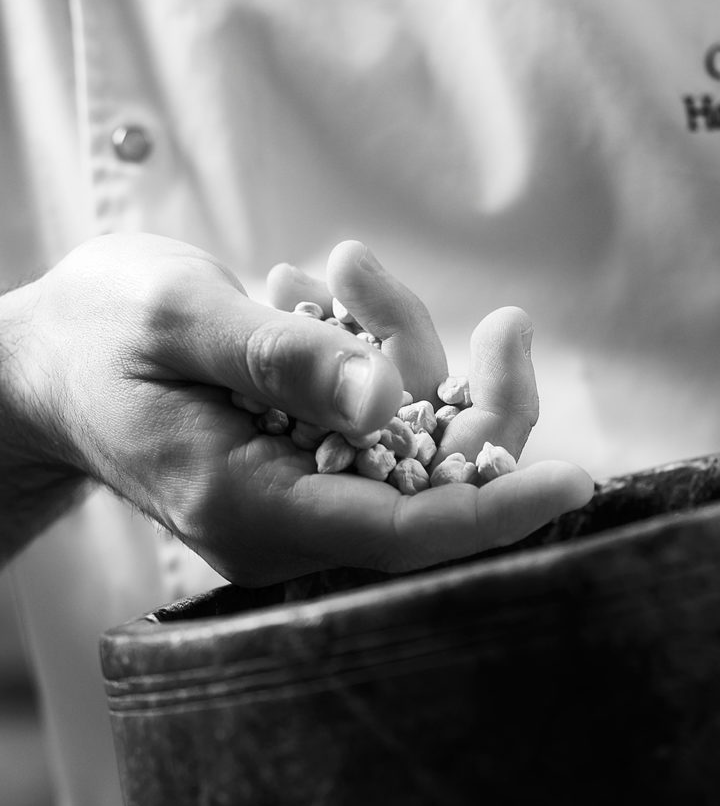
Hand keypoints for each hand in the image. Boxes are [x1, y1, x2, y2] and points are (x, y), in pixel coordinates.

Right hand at [0, 233, 591, 580]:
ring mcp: (313, 497)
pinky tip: (339, 290)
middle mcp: (296, 522)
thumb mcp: (176, 320)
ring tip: (340, 268)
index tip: (576, 481)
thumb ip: (280, 356)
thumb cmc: (99, 338)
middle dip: (488, 407)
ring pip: (428, 445)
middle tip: (508, 323)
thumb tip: (389, 395)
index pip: (401, 537)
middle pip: (439, 493)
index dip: (494, 513)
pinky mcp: (326, 463)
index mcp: (253, 512)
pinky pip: (399, 418)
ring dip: (417, 350)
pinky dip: (390, 352)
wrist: (58, 362)